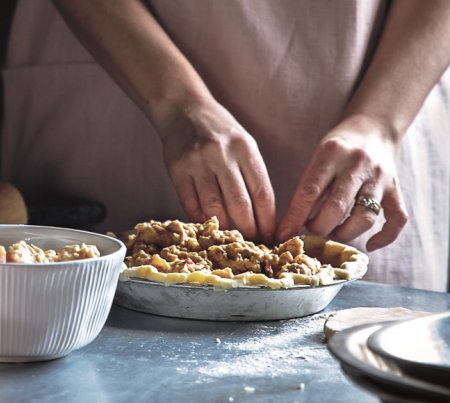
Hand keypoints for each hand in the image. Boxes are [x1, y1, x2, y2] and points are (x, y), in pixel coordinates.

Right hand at [159, 101, 275, 241]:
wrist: (183, 110)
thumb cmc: (219, 131)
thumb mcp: (243, 143)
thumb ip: (252, 174)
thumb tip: (262, 215)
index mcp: (245, 148)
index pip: (262, 192)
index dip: (268, 219)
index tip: (272, 236)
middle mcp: (221, 154)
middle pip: (240, 204)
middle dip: (249, 229)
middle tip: (254, 244)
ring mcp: (197, 162)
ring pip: (214, 207)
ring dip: (226, 229)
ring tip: (233, 240)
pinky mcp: (177, 170)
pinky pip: (190, 203)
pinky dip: (201, 219)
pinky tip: (209, 226)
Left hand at [276, 115, 407, 250]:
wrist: (373, 128)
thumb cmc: (336, 150)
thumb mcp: (316, 159)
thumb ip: (307, 188)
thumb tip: (289, 226)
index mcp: (332, 153)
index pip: (310, 191)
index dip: (295, 217)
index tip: (283, 234)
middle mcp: (358, 164)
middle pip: (338, 208)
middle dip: (319, 228)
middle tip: (309, 232)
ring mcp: (380, 177)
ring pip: (365, 217)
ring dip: (344, 234)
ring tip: (330, 234)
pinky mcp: (396, 188)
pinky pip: (397, 218)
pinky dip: (385, 237)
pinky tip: (369, 246)